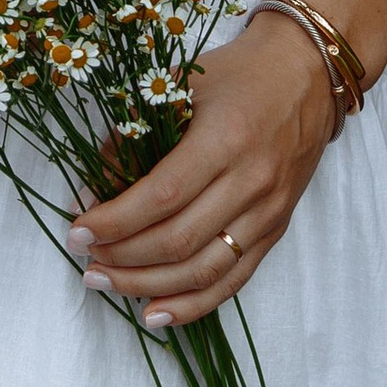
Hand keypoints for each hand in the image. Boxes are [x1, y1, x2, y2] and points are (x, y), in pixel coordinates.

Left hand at [69, 5, 339, 327]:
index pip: (162, 196)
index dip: (115, 222)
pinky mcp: (276, 229)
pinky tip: (155, 312)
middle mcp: (251, 181)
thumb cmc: (238, 74)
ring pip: (204, 270)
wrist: (308, 74)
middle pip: (179, 241)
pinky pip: (233, 280)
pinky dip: (192, 303)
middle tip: (84, 260)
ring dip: (148, 286)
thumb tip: (93, 186)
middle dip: (123, 258)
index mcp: (224, 139)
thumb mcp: (181, 84)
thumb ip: (136, 131)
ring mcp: (268, 211)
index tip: (77, 230)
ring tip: (105, 284)